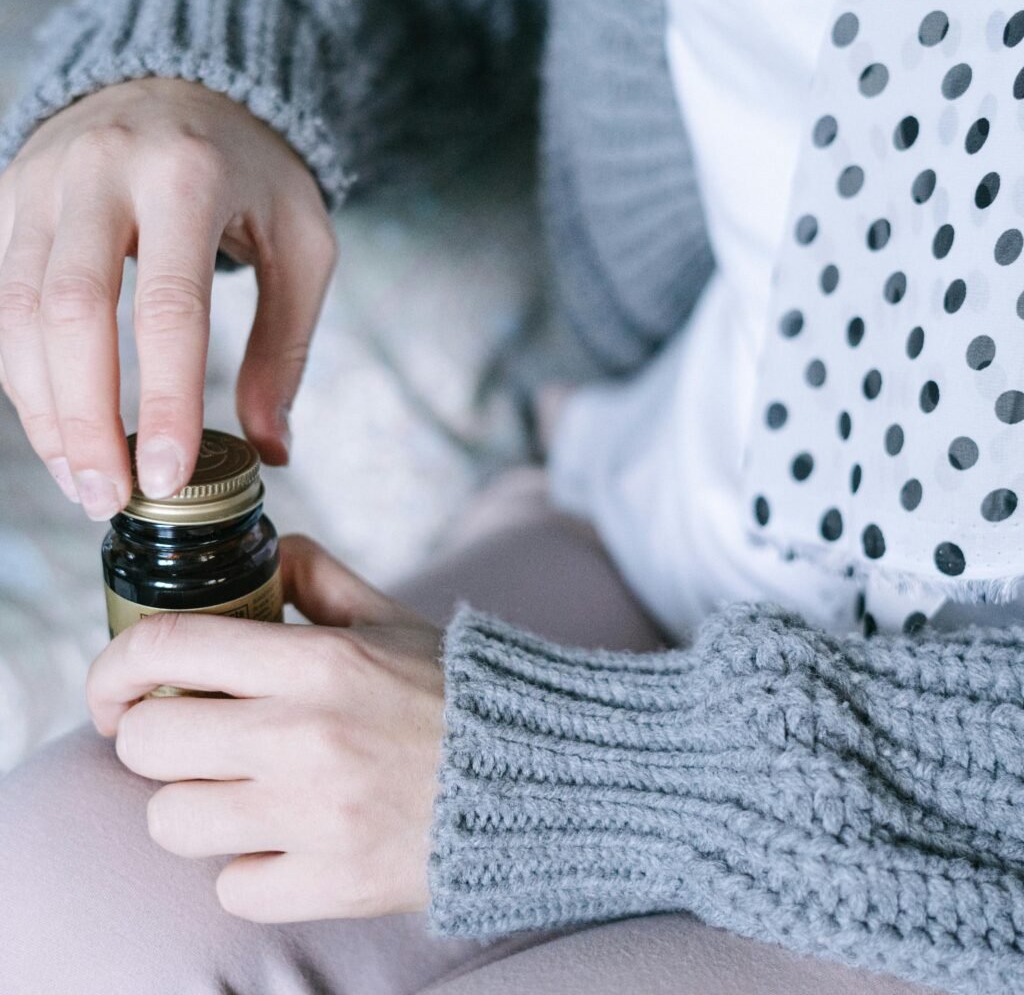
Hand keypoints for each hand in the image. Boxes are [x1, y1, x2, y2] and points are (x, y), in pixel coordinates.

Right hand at [0, 78, 337, 517]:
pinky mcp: (9, 198)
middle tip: (109, 497)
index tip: (167, 477)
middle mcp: (100, 172)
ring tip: (83, 480)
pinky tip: (57, 427)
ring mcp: (41, 181)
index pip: (168, 308)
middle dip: (84, 419)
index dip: (164, 402)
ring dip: (43, 410)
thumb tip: (273, 449)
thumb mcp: (302, 247)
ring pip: (15, 311)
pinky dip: (22, 373)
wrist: (185, 85)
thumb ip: (285, 348)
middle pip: (68, 312)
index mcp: (187, 178)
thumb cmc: (253, 174)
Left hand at [85, 535, 444, 922]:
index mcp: (321, 661)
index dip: (115, 666)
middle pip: (148, 741)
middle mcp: (307, 737)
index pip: (167, 648)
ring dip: (194, 804)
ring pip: (172, 820)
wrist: (537, 776)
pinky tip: (288, 838)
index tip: (117, 686)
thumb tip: (267, 550)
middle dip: (153, 735)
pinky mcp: (331, 883)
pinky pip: (232, 884)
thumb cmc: (460, 693)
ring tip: (240, 790)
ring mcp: (316, 817)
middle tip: (190, 736)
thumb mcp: (394, 619)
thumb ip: (321, 576)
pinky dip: (249, 864)